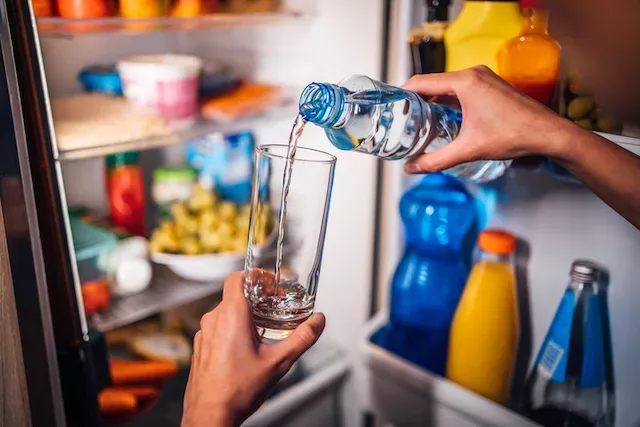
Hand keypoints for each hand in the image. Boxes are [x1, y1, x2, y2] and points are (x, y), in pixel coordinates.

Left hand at [181, 272, 325, 426]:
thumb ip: (303, 338)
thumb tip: (318, 322)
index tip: (269, 282)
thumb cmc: (237, 391)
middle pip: (235, 295)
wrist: (210, 416)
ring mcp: (204, 333)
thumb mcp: (279, 362)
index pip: (238, 277)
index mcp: (231, 315)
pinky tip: (245, 347)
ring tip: (262, 329)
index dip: (255, 275)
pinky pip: (217, 328)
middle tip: (273, 307)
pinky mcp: (200, 346)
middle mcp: (213, 320)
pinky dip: (231, 329)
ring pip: (225, 312)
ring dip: (244, 315)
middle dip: (257, 298)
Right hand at [402, 66, 577, 173]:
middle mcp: (473, 74)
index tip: (391, 105)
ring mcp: (483, 78)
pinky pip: (460, 90)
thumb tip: (413, 169)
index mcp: (465, 82)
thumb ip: (437, 160)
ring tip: (418, 121)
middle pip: (433, 83)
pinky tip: (444, 120)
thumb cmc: (514, 135)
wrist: (548, 133)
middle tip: (401, 118)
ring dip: (432, 102)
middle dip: (416, 100)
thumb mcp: (469, 149)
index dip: (402, 93)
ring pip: (447, 87)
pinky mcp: (490, 86)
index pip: (421, 82)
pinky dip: (448, 102)